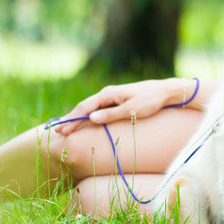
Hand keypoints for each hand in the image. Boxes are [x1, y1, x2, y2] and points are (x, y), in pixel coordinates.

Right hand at [54, 79, 176, 134]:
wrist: (165, 92)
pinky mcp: (117, 101)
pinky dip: (89, 117)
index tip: (62, 130)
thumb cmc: (150, 101)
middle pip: (85, 108)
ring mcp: (112, 97)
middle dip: (71, 119)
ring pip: (91, 109)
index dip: (72, 119)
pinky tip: (84, 123)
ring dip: (79, 118)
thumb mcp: (131, 110)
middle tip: (58, 131)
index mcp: (108, 94)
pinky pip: (99, 110)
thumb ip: (111, 114)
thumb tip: (91, 119)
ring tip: (66, 129)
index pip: (85, 108)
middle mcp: (108, 94)